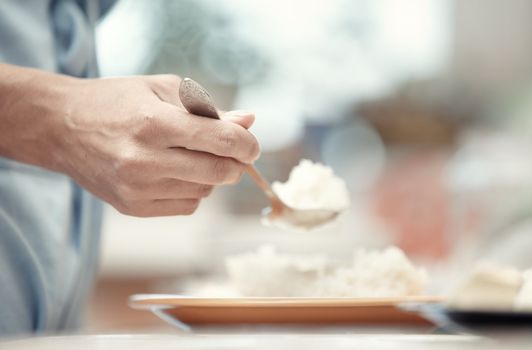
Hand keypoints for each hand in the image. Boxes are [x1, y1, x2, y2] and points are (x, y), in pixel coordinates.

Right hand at [51, 74, 259, 216]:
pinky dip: (194, 190)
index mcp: (155, 123)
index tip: (251, 145)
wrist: (62, 127)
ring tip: (193, 156)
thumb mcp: (162, 90)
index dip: (247, 144)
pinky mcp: (133, 207)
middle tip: (234, 153)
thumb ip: (209, 108)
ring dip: (212, 176)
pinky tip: (179, 172)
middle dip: (237, 163)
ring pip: (206, 191)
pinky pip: (187, 205)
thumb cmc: (117, 101)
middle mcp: (145, 160)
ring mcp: (137, 188)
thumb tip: (249, 122)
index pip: (222, 141)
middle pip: (219, 172)